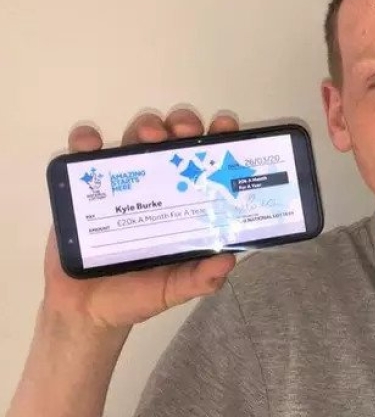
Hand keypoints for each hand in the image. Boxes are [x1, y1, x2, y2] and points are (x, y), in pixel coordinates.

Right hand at [42, 109, 238, 328]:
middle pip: (175, 139)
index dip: (220, 139)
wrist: (87, 311)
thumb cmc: (138, 293)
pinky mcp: (85, 188)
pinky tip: (91, 144)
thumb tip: (229, 260)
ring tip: (149, 137)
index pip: (208, 162)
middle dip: (183, 125)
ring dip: (145, 126)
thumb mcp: (176, 288)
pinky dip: (85, 142)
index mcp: (188, 202)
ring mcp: (124, 183)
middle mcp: (160, 185)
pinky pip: (83, 155)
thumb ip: (201, 278)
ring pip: (136, 138)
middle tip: (184, 133)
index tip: (225, 128)